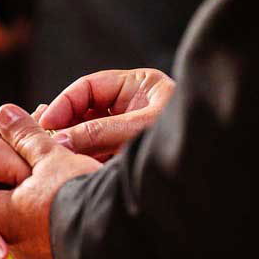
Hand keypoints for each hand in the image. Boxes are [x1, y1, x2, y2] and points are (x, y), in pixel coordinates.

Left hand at [0, 105, 101, 258]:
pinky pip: (49, 237)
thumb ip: (26, 136)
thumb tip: (4, 112)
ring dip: (39, 203)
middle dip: (19, 183)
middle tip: (39, 165)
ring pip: (29, 222)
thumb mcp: (51, 157)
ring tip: (59, 183)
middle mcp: (13, 242)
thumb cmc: (78, 195)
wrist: (119, 237)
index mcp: (1, 215)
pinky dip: (55, 220)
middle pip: (6, 205)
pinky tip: (73, 206)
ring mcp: (36, 257)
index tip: (13, 154)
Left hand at [0, 132, 30, 258]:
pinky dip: (7, 192)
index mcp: (0, 153)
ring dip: (19, 199)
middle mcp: (2, 145)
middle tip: (32, 233)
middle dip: (30, 204)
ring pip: (19, 179)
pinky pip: (6, 175)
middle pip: (31, 179)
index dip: (41, 206)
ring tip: (21, 225)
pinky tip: (4, 211)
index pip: (38, 180)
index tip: (41, 229)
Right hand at [38, 69, 174, 158]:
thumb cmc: (186, 140)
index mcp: (139, 86)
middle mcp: (132, 106)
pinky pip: (99, 153)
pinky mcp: (128, 154)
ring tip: (56, 157)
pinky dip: (85, 160)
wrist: (214, 173)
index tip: (47, 124)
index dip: (64, 103)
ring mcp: (130, 130)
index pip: (89, 87)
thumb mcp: (138, 130)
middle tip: (44, 142)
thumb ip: (98, 132)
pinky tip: (74, 167)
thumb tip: (57, 140)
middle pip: (85, 110)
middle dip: (65, 126)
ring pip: (90, 133)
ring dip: (73, 145)